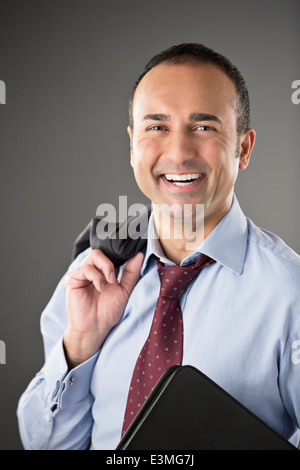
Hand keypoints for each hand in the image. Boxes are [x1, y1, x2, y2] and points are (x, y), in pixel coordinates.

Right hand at [63, 249, 143, 367]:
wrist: (96, 327)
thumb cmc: (108, 311)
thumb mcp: (125, 289)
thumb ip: (131, 272)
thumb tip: (139, 255)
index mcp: (102, 271)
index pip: (109, 253)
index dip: (118, 254)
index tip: (129, 256)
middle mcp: (91, 270)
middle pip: (101, 251)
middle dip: (111, 263)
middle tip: (114, 279)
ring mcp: (81, 273)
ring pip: (94, 256)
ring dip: (106, 269)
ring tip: (108, 284)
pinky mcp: (72, 279)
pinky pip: (86, 268)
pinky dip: (96, 277)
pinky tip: (100, 288)